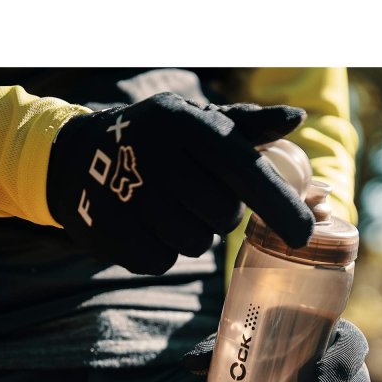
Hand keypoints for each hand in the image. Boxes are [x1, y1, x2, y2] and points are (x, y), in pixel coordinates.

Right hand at [46, 92, 314, 273]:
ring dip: (190, 234)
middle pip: (223, 217)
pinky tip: (144, 224)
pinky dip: (160, 250)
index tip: (304, 235)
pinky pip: (160, 261)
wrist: (77, 156)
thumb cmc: (159, 140)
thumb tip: (297, 119)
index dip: (280, 207)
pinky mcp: (106, 228)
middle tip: (197, 196)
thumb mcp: (200, 124)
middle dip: (219, 214)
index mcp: (186, 124)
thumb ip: (250, 127)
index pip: (245, 171)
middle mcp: (155, 153)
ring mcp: (125, 191)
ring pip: (193, 244)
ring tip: (167, 207)